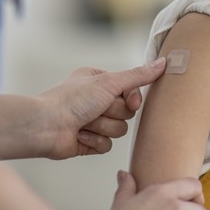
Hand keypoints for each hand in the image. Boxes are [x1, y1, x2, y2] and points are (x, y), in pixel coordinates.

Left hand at [37, 58, 165, 158]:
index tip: (129, 100)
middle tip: (95, 109)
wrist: (46, 126)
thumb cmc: (72, 99)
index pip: (132, 90)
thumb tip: (164, 63)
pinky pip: (107, 146)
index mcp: (100, 80)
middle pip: (127, 112)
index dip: (132, 98)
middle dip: (113, 113)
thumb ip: (138, 76)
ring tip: (84, 122)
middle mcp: (97, 99)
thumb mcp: (109, 82)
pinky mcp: (89, 141)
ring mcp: (93, 121)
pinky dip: (94, 141)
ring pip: (119, 130)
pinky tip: (80, 135)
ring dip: (103, 127)